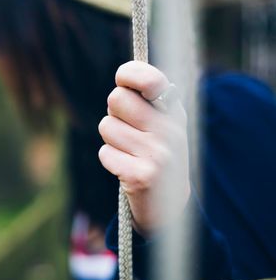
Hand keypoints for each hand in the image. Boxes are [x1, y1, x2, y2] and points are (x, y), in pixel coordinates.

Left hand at [98, 61, 190, 235]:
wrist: (169, 204)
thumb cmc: (155, 152)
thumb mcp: (159, 123)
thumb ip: (143, 98)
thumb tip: (123, 78)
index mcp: (175, 112)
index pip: (150, 78)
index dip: (129, 75)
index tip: (122, 80)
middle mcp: (170, 130)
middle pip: (116, 98)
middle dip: (114, 112)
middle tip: (128, 128)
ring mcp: (158, 154)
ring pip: (106, 126)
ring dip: (111, 139)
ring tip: (130, 150)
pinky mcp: (142, 176)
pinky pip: (104, 153)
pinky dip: (110, 159)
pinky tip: (127, 167)